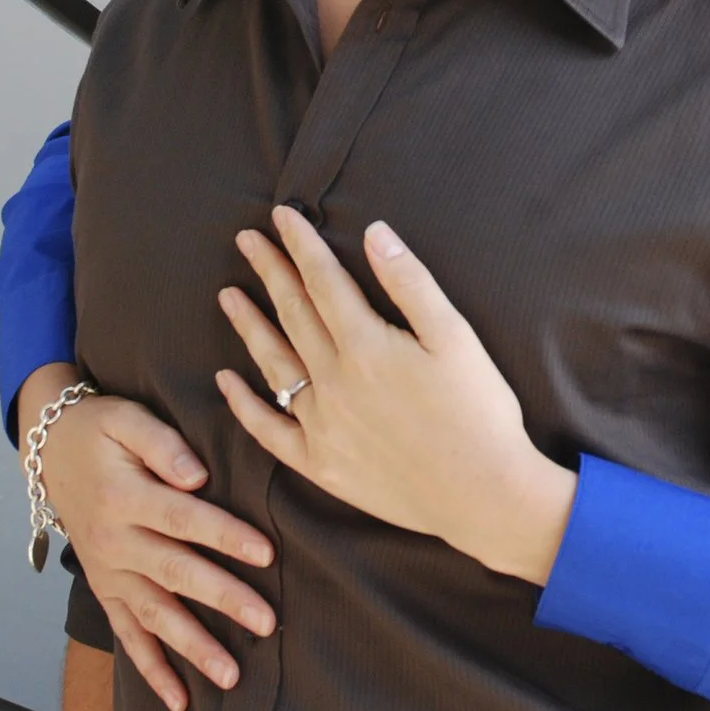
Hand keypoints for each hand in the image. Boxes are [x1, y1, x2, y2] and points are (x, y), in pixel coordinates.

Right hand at [21, 362, 277, 710]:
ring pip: (154, 615)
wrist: (49, 449)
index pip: (183, 519)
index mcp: (124, 496)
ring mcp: (108, 571)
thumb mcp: (126, 419)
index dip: (225, 536)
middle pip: (175, 573)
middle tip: (267, 622)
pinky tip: (178, 701)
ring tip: (231, 675)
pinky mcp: (105, 589)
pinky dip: (151, 670)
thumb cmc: (100, 430)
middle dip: (223, 599)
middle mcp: (114, 541)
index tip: (266, 554)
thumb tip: (198, 476)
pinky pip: (128, 634)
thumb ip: (163, 444)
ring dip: (192, 647)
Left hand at [216, 209, 577, 584]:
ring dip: (249, 326)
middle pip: (292, 314)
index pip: (323, 281)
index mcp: (366, 345)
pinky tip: (227, 381)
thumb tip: (374, 232)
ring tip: (227, 296)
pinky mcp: (320, 464)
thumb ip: (410, 283)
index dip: (300, 244)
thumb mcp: (455, 337)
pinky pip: (269, 430)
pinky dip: (244, 405)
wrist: (482, 494)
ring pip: (273, 364)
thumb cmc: (479, 411)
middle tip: (246, 241)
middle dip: (270, 272)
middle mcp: (334, 382)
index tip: (281, 215)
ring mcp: (321, 426)